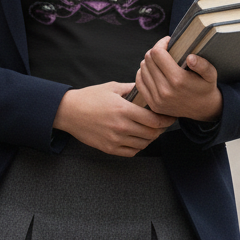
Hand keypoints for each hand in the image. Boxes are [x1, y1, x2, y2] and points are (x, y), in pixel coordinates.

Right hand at [53, 82, 174, 156]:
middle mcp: (121, 126)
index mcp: (123, 110)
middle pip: (152, 133)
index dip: (165, 119)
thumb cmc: (90, 97)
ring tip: (151, 130)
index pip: (153, 119)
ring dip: (151, 138)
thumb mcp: (112, 87)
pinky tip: (138, 139)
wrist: (69, 112)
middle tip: (163, 123)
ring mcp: (115, 139)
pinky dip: (139, 146)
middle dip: (161, 129)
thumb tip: (148, 88)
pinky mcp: (109, 148)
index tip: (170, 116)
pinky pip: (131, 152)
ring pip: (143, 144)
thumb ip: (132, 88)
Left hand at [135, 37, 223, 121]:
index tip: (168, 42)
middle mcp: (165, 90)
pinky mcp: (153, 104)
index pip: (157, 53)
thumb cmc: (205, 87)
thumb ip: (203, 65)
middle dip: (155, 51)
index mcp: (178, 80)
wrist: (203, 110)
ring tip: (159, 61)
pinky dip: (143, 73)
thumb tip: (190, 58)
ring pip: (142, 69)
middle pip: (148, 60)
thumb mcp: (211, 74)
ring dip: (149, 62)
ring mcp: (157, 99)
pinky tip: (152, 71)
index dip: (161, 43)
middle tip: (164, 51)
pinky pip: (139, 82)